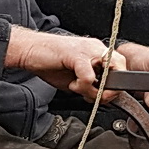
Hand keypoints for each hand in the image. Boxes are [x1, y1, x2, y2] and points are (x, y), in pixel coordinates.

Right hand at [6, 28, 123, 102]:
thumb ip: (90, 87)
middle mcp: (95, 48)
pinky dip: (82, 86)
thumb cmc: (49, 63)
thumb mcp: (75, 79)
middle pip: (120, 68)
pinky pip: (89, 76)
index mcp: (97, 52)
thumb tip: (102, 99)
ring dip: (96, 90)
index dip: (115, 86)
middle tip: (99, 97)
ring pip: (108, 73)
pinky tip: (72, 85)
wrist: (28, 50)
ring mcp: (87, 49)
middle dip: (111, 89)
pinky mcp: (76, 54)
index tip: (104, 97)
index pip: (120, 67)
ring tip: (81, 90)